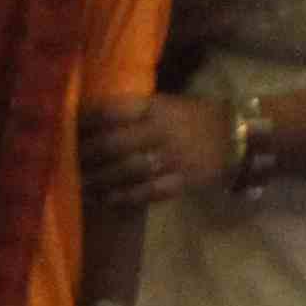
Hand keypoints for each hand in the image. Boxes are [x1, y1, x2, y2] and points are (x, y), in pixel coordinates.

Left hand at [78, 94, 232, 210]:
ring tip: (78, 186)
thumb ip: (133, 112)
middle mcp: (161, 131)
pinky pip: (147, 192)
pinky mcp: (181, 181)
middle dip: (85, 156)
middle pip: (113, 144)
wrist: (240, 137)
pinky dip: (123, 198)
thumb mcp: (166, 105)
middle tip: (66, 163)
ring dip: (98, 181)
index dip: (85, 121)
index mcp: (156, 107)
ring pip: (126, 171)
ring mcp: (172, 158)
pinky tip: (104, 200)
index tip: (66, 129)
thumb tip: (88, 120)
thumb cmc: (195, 119)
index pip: (112, 111)